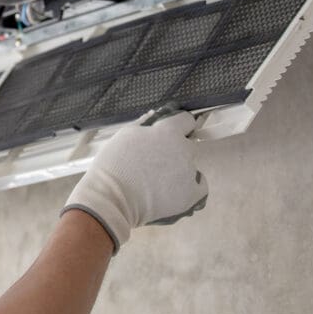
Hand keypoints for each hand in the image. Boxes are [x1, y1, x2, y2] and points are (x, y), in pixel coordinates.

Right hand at [62, 111, 207, 252]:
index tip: (169, 133)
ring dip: (179, 170)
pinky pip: (200, 187)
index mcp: (168, 132)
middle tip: (155, 161)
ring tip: (158, 181)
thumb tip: (155, 116)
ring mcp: (189, 173)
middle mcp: (183, 149)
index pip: (186, 120)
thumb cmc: (113, 164)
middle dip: (175, 150)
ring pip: (191, 166)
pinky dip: (191, 188)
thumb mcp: (125, 135)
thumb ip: (145, 124)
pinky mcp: (191, 195)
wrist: (111, 197)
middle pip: (187, 145)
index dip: (177, 126)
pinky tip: (175, 190)